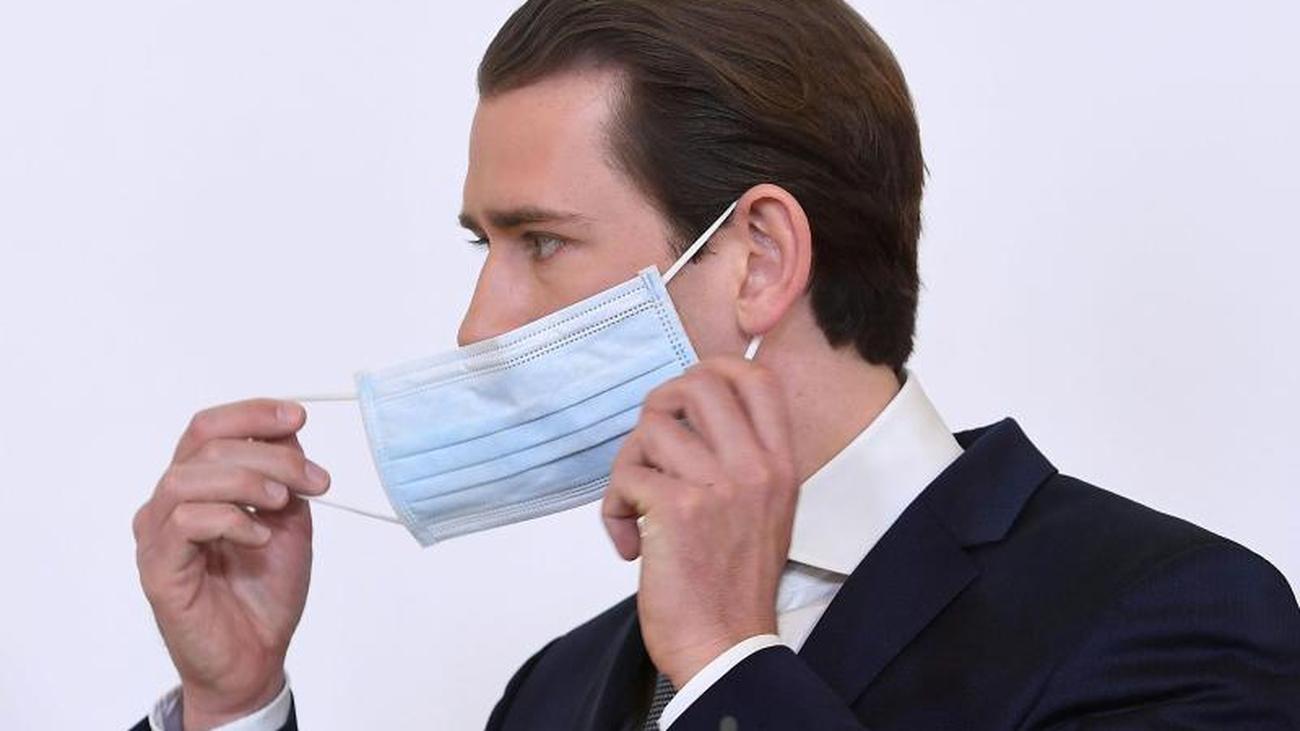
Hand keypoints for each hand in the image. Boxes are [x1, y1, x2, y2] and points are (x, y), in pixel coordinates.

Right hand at [133, 399, 329, 729]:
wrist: (257, 653)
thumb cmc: (265, 588)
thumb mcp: (289, 518)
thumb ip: (284, 474)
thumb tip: (290, 428)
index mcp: (199, 484)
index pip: (209, 428)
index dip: (252, 413)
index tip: (297, 416)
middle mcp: (170, 503)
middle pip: (206, 446)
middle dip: (270, 454)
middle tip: (314, 481)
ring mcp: (158, 534)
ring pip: (188, 477)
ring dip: (248, 481)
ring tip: (283, 504)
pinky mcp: (157, 567)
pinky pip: (184, 522)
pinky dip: (230, 520)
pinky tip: (259, 538)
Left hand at [602, 357, 797, 688]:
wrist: (726, 650)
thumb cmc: (733, 588)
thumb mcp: (763, 512)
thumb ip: (738, 461)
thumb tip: (686, 418)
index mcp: (780, 465)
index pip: (757, 379)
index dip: (714, 369)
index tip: (686, 397)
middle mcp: (756, 467)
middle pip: (698, 383)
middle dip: (659, 408)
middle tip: (650, 448)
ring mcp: (718, 485)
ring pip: (651, 428)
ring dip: (629, 467)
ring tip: (638, 509)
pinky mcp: (677, 508)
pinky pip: (626, 474)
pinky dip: (615, 508)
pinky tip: (632, 542)